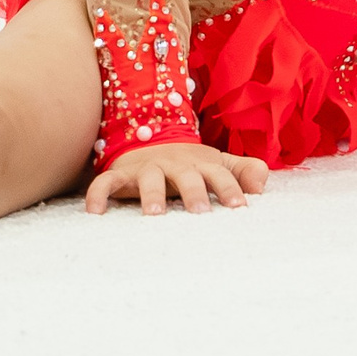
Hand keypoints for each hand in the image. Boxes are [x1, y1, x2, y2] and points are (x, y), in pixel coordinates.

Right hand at [83, 142, 269, 215]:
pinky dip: (98, 194)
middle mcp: (174, 164)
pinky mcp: (121, 174)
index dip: (230, 188)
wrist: (149, 140)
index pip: (219, 174)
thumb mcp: (218, 164)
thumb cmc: (190, 165)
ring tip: (154, 215)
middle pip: (186, 175)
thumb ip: (243, 170)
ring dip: (151, 194)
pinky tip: (94, 212)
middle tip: (200, 213)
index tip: (240, 208)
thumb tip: (262, 183)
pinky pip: (106, 182)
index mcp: (201, 163)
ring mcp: (147, 167)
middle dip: (193, 192)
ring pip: (148, 178)